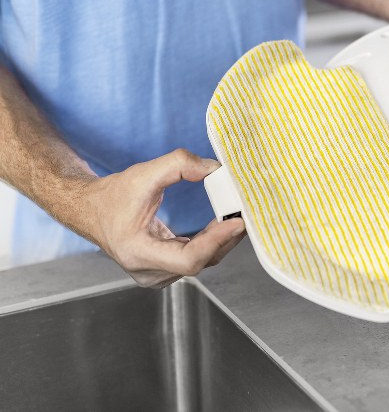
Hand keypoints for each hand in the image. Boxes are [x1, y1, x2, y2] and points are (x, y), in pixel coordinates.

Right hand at [83, 148, 245, 287]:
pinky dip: (211, 243)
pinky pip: (195, 260)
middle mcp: (148, 272)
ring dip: (221, 240)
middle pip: (200, 262)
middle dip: (225, 238)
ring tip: (238, 217)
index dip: (216, 241)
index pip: (188, 259)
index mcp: (138, 253)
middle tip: (245, 214)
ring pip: (201, 263)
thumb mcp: (143, 174)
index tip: (236, 222)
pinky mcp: (163, 271)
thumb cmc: (113, 195)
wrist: (91, 210)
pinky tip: (223, 225)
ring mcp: (156, 275)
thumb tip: (214, 169)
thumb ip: (179, 164)